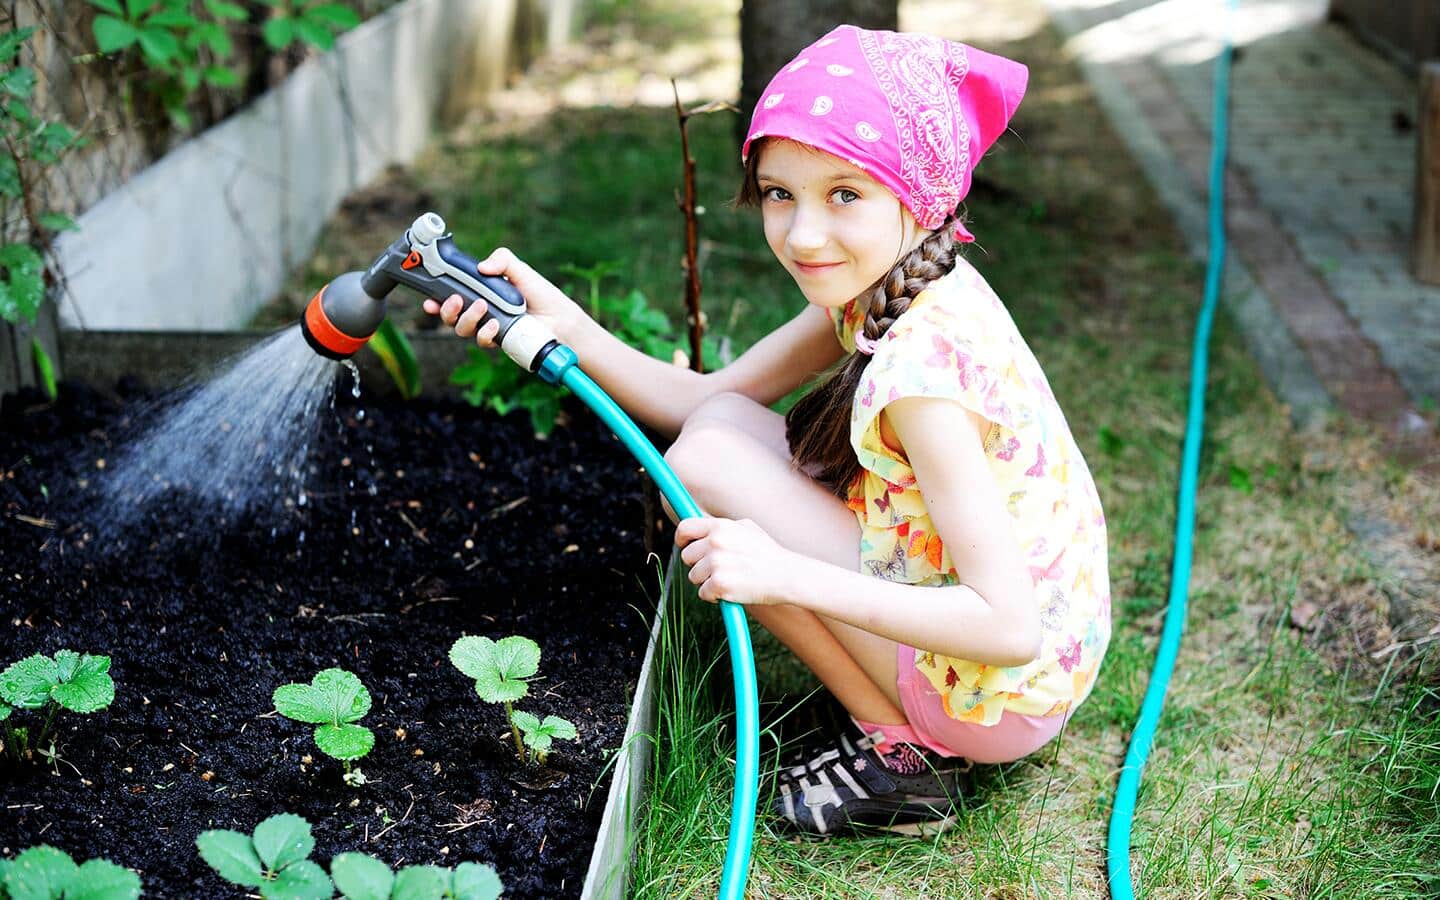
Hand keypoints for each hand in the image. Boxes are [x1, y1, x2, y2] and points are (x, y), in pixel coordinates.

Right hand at [422, 247, 582, 348]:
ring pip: (462, 329)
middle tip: (454, 300)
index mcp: (481, 293)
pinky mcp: (499, 342)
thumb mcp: (520, 270)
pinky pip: (482, 341)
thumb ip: (502, 260)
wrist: (561, 319)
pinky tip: (494, 325)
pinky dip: (484, 333)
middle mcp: (481, 313)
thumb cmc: (541, 294)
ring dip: (466, 318)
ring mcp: (488, 329)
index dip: (436, 300)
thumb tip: (482, 267)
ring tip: (482, 307)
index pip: (452, 297)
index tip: (429, 299)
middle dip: (446, 310)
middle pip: (450, 317)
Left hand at [675, 517, 799, 605]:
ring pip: (694, 576)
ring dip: (707, 581)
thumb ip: (721, 527)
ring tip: (730, 578)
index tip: (684, 546)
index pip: (684, 528)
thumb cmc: (768, 553)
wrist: (787, 575)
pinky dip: (714, 596)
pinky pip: (703, 593)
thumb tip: (700, 528)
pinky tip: (732, 590)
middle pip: (686, 556)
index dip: (681, 539)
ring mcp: (716, 563)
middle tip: (718, 568)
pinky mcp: (719, 584)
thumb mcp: (747, 528)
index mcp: (720, 527)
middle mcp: (715, 542)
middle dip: (698, 564)